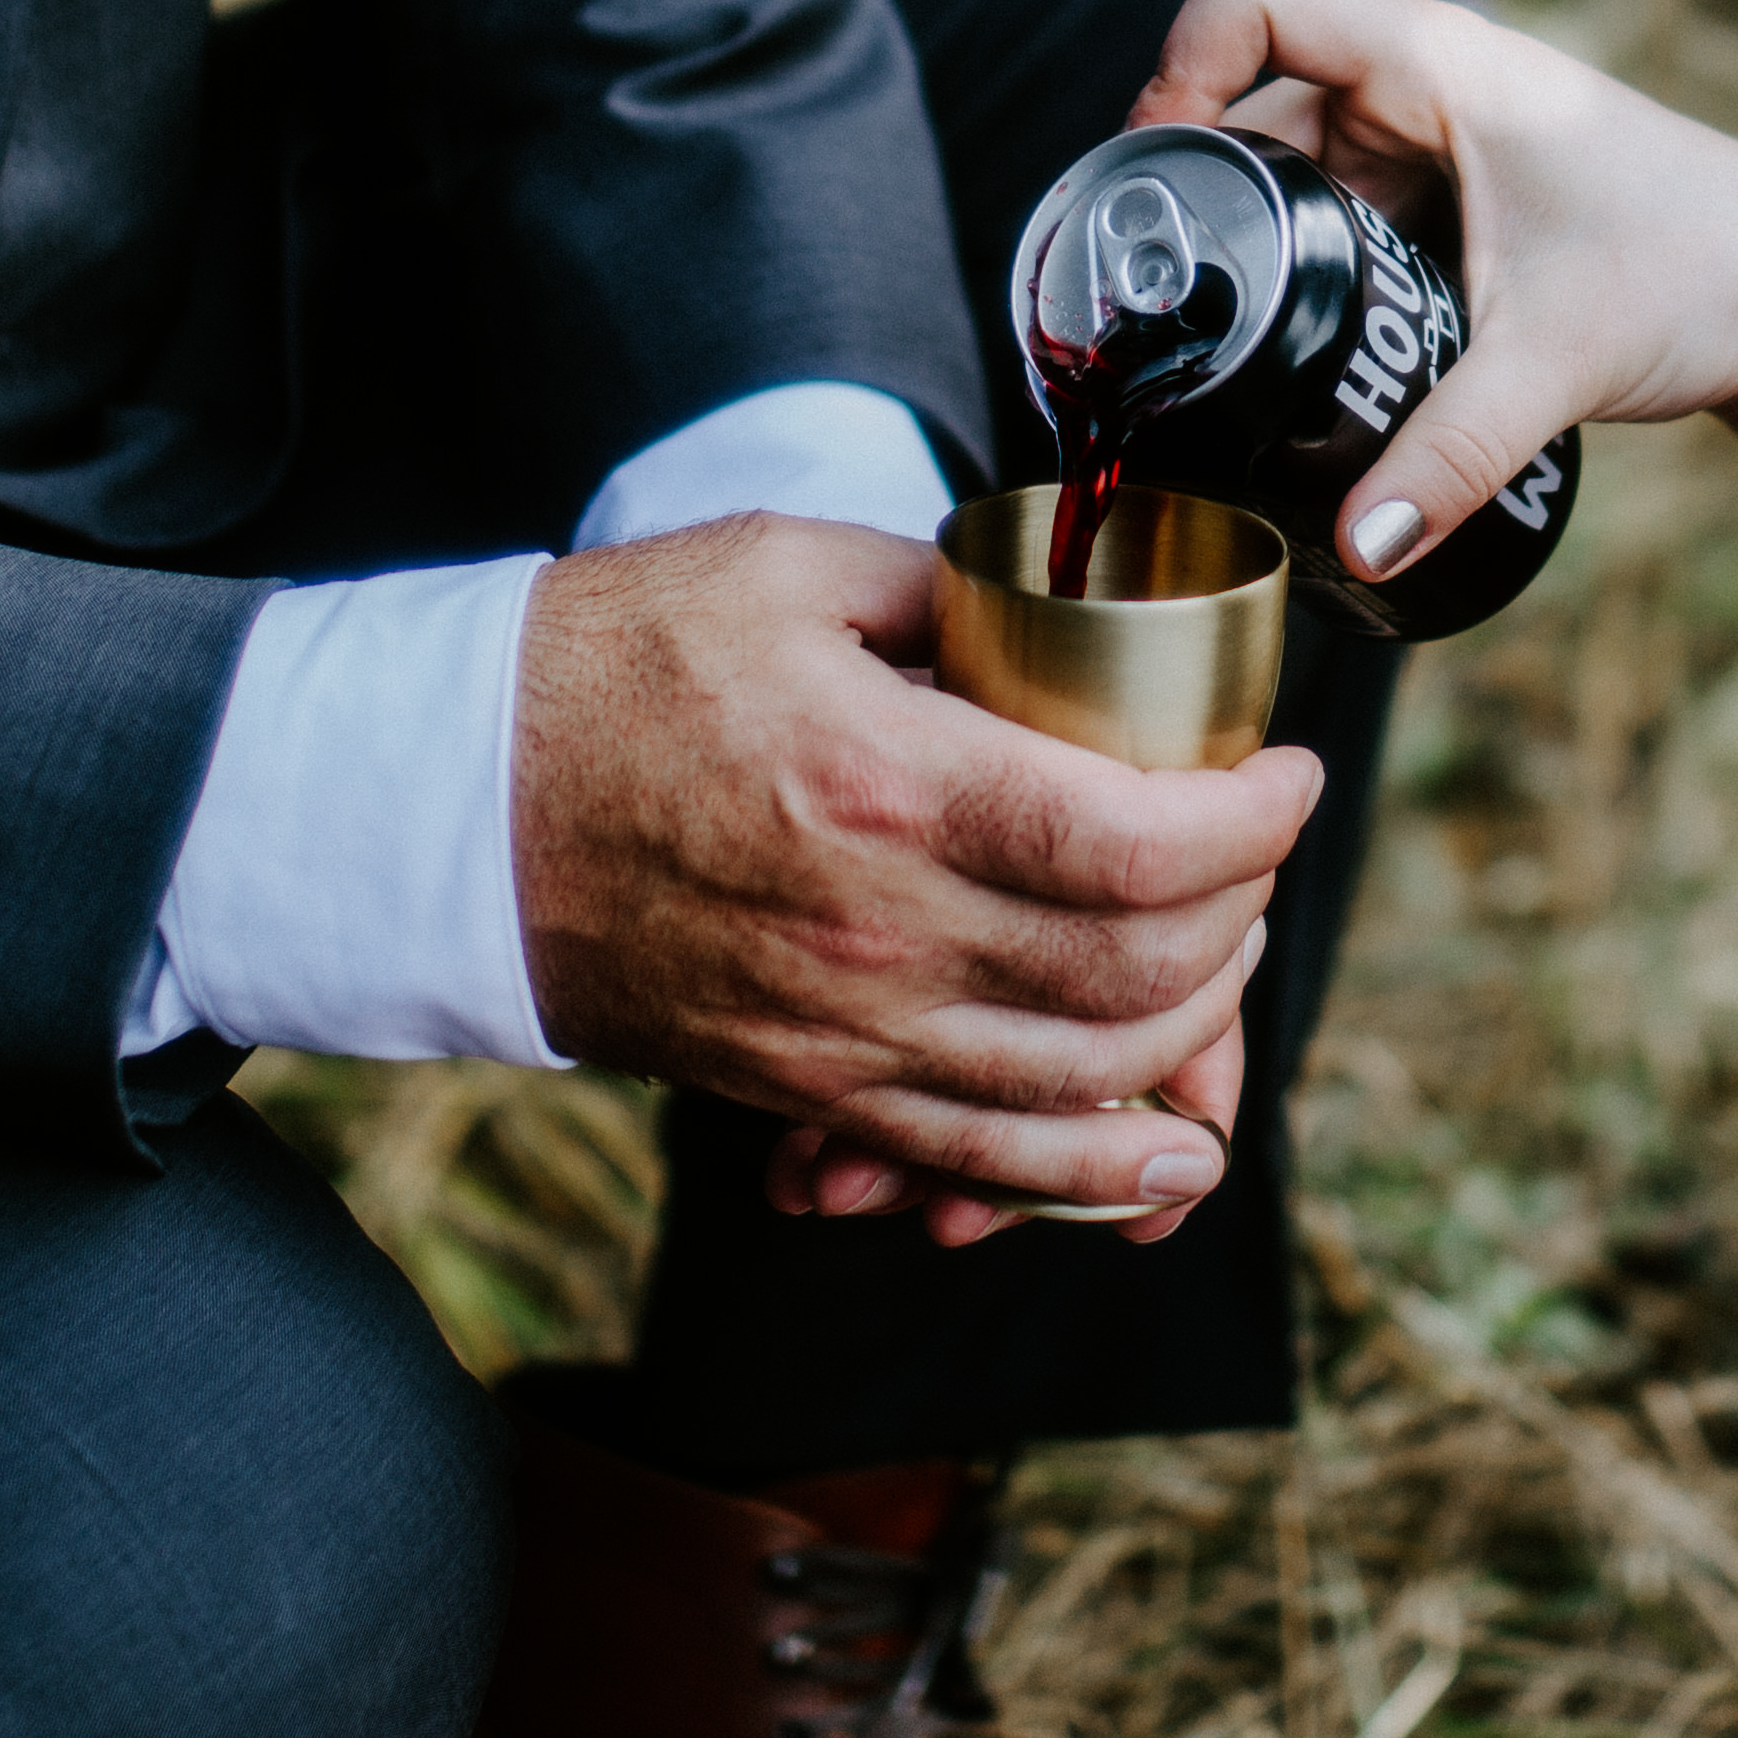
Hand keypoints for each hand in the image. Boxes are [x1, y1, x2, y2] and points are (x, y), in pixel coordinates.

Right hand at [512, 516, 1318, 1228]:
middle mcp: (882, 931)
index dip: (1252, 822)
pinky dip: (1096, 1170)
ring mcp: (845, 1032)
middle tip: (1253, 848)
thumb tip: (1080, 616)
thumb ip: (953, 591)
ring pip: (1084, 1077)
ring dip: (1192, 1029)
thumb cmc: (611, 663)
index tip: (1286, 775)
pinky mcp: (807, 1087)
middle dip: (1240, 912)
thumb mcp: (790, 566)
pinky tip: (1175, 1160)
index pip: (1139, 841)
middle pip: (1137, 968)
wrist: (451, 803)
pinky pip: (983, 1158)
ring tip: (1226, 959)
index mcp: (890, 785)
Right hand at [1128, 0, 1737, 587]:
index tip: (1162, 180)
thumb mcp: (1561, 363)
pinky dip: (1311, 269)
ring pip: (1295, 165)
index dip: (1176, 65)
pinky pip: (1341, 211)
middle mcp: (1425, 79)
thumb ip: (1450, 456)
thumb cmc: (1707, 275)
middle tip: (1171, 304)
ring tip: (1229, 343)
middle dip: (1205, 191)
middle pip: (1251, 94)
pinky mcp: (1455, 198)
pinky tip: (1306, 353)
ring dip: (1260, 241)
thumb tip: (1354, 549)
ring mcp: (1437, 137)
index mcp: (1438, 58)